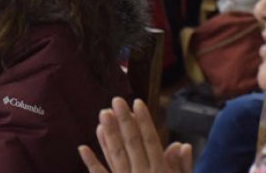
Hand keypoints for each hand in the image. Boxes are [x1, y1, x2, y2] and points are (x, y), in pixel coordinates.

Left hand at [78, 98, 192, 172]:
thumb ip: (183, 168)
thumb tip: (182, 144)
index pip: (152, 142)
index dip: (144, 122)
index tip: (137, 102)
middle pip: (132, 144)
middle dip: (124, 121)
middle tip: (115, 100)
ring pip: (116, 156)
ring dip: (109, 135)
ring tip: (102, 115)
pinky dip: (91, 163)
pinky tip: (82, 147)